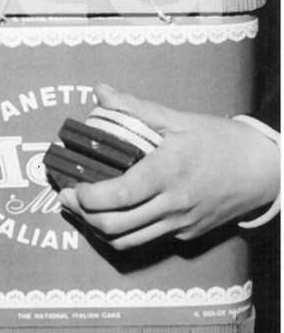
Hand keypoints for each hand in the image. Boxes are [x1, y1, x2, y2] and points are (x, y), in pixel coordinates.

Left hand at [57, 84, 279, 247]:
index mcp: (167, 172)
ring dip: (100, 229)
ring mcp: (180, 223)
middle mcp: (172, 204)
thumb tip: (100, 92)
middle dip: (84, 216)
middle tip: (69, 198)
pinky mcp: (187, 234)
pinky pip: (149, 238)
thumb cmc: (220, 141)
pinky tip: (118, 213)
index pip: (118, 195)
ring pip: (128, 241)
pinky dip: (126, 231)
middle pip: (115, 225)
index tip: (73, 186)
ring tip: (86, 210)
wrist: (262, 169)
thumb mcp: (178, 119)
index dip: (88, 197)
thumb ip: (135, 108)